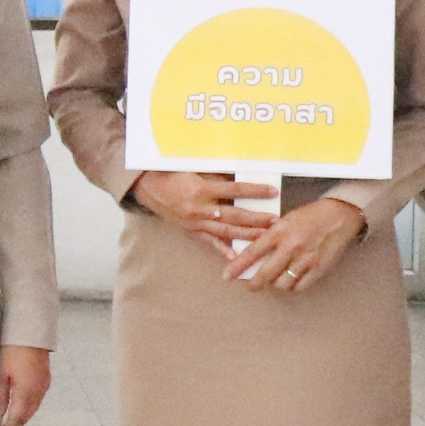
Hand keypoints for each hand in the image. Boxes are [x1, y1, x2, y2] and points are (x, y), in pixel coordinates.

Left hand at [0, 345, 51, 425]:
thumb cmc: (11, 350)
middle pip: (25, 417)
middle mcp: (38, 392)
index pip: (15, 420)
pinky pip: (36, 401)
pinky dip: (27, 408)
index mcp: (25, 392)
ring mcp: (44, 386)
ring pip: (32, 410)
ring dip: (21, 419)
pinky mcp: (45, 380)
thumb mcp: (0, 373)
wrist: (31, 331)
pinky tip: (19, 409)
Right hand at [133, 170, 275, 251]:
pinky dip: (223, 250)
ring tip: (264, 237)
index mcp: (201, 189)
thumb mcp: (194, 169)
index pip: (234, 190)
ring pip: (225, 232)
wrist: (148, 189)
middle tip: (275, 221)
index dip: (254, 191)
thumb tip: (241, 180)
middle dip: (256, 219)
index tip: (272, 191)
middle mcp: (199, 208)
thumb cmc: (172, 174)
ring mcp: (195, 223)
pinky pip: (209, 242)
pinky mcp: (191, 231)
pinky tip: (236, 256)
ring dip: (246, 235)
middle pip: (234, 216)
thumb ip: (216, 176)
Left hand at [224, 194, 365, 292]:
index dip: (238, 266)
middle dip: (254, 283)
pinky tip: (290, 280)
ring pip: (282, 283)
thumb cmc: (310, 216)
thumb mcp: (286, 220)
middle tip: (251, 285)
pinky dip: (292, 286)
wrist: (339, 216)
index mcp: (279, 231)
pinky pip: (299, 286)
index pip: (252, 252)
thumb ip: (270, 236)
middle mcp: (291, 247)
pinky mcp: (319, 268)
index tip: (227, 276)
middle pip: (266, 274)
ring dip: (275, 284)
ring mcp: (306, 259)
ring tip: (274, 280)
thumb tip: (253, 254)